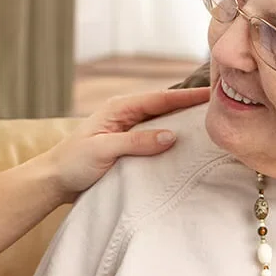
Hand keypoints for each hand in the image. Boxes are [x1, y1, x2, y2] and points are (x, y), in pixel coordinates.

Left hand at [40, 87, 210, 201]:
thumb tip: (171, 136)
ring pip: (163, 124)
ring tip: (212, 125)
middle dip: (191, 106)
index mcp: (119, 109)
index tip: (214, 93)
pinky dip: (172, 141)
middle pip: (166, 108)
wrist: (53, 182)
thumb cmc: (72, 163)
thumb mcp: (103, 150)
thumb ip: (136, 142)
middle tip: (222, 106)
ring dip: (184, 124)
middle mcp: (126, 116)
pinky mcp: (129, 148)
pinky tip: (188, 148)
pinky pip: (156, 140)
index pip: (160, 99)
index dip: (188, 96)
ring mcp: (128, 131)